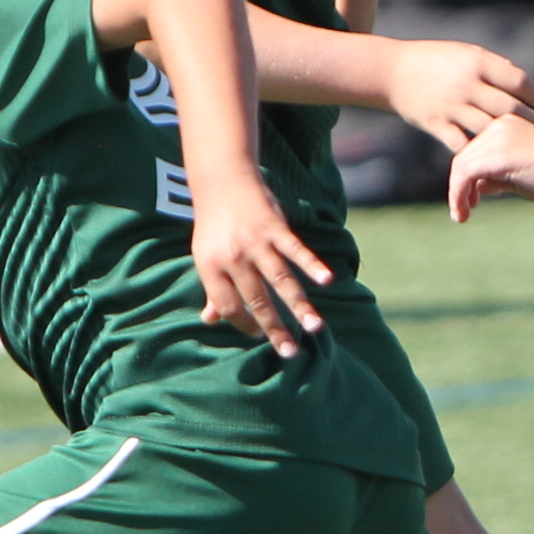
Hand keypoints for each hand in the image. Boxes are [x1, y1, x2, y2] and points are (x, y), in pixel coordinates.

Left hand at [187, 177, 332, 353]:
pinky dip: (313, 265)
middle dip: (274, 329)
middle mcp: (233, 258)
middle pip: (256, 301)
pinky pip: (296, 250)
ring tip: (315, 328)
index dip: (243, 324)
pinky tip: (328, 280)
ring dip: (299, 306)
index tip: (258, 335)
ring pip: (280, 280)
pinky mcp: (275, 227)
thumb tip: (210, 319)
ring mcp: (255, 242)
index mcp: (211, 267)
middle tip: (290, 353)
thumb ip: (213, 288)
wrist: (222, 180)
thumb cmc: (215, 224)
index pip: (229, 306)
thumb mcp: (206, 256)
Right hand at [386, 34, 533, 145]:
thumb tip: (523, 85)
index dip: (532, 92)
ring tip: (523, 143)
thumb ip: (494, 67)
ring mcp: (451, 107)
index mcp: (477, 63)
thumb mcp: (466, 52)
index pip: (517, 81)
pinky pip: (463, 144)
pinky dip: (479, 151)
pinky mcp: (436, 125)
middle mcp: (466, 85)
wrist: (391, 71)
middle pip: (508, 108)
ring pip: (489, 129)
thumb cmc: (434, 59)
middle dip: (531, 120)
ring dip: (509, 138)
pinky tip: (492, 155)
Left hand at [446, 110, 533, 220]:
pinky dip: (459, 195)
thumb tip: (476, 187)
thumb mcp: (521, 176)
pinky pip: (465, 174)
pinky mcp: (497, 154)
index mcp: (506, 124)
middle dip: (460, 187)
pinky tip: (464, 212)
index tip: (472, 201)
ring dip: (457, 194)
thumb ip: (498, 177)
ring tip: (462, 215)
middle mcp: (498, 125)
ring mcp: (497, 137)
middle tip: (463, 212)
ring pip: (461, 166)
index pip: (475, 151)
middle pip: (464, 157)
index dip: (467, 178)